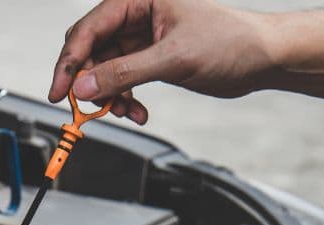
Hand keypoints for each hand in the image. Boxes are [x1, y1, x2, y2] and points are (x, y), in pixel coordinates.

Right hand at [48, 0, 275, 123]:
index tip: (59, 92)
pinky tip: (138, 111)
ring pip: (103, 69)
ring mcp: (141, 38)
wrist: (264, 58)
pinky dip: (125, 99)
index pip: (88, 29)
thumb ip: (125, 73)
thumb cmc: (232, 42)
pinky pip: (121, 81)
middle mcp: (136, 15)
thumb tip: (84, 88)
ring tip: (125, 111)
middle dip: (88, 82)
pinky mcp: (149, 58)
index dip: (70, 62)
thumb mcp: (174, 58)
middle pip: (90, 50)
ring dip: (109, 96)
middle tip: (87, 108)